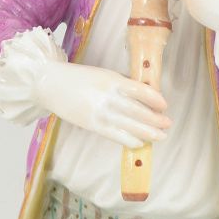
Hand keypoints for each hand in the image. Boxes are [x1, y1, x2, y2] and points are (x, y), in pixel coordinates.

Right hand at [36, 60, 170, 149]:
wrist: (50, 84)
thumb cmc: (80, 78)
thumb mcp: (104, 75)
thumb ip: (122, 84)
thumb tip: (145, 95)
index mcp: (112, 80)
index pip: (140, 90)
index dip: (155, 99)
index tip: (164, 105)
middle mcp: (108, 96)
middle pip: (138, 110)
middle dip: (155, 119)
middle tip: (167, 124)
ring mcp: (100, 112)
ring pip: (130, 125)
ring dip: (148, 132)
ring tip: (160, 136)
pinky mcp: (92, 124)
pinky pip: (115, 134)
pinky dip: (129, 139)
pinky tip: (140, 143)